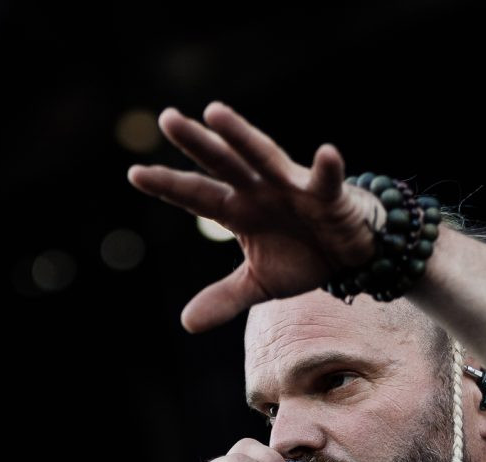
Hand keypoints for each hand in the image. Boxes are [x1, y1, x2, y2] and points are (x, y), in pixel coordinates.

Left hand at [128, 102, 382, 332]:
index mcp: (239, 210)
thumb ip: (225, 297)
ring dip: (241, 135)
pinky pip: (327, 181)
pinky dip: (328, 169)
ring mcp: (292, 188)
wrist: (350, 254)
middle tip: (167, 119)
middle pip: (222, 164)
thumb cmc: (303, 255)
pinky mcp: (328, 196)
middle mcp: (260, 190)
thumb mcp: (259, 283)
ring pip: (263, 156)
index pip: (198, 196)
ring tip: (215, 112)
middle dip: (196, 143)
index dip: (169, 186)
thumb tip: (187, 324)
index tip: (135, 174)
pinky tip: (327, 152)